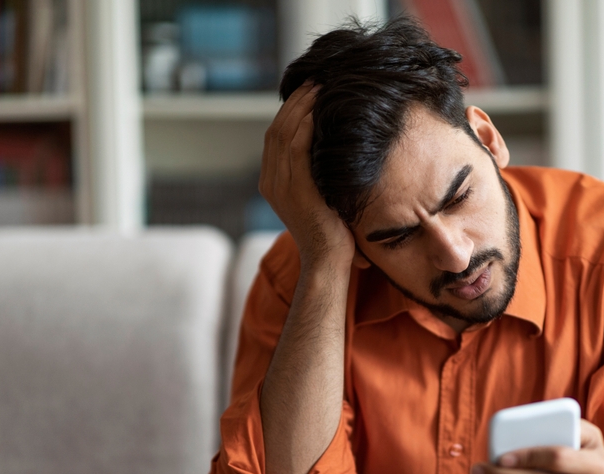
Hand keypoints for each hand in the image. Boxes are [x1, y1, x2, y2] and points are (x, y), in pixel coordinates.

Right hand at [259, 82, 354, 265]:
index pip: (275, 136)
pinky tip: (319, 110)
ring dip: (302, 107)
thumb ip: (316, 176)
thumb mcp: (320, 198)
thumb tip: (332, 152)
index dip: (289, 111)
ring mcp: (281, 186)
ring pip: (284, 133)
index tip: (308, 93)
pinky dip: (306, 125)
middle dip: (295, 102)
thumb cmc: (332, 235)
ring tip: (319, 88)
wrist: (328, 262)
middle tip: (314, 82)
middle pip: (276, 129)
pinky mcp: (297, 190)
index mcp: (272, 183)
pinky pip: (296, 147)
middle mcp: (271, 182)